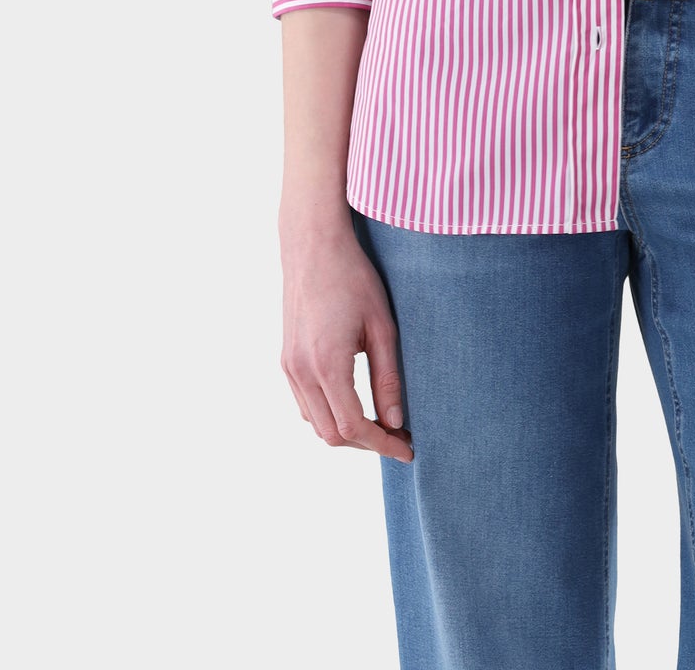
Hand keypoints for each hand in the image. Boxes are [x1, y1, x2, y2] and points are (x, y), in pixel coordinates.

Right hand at [280, 220, 414, 463]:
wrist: (313, 246)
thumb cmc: (353, 278)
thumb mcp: (382, 326)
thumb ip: (388, 377)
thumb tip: (396, 420)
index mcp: (327, 364)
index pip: (353, 426)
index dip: (382, 444)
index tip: (408, 448)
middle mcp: (301, 371)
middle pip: (331, 434)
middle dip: (366, 443)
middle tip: (398, 436)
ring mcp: (289, 366)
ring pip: (315, 423)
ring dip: (346, 431)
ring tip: (380, 423)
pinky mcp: (286, 359)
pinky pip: (304, 404)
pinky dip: (327, 414)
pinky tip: (353, 403)